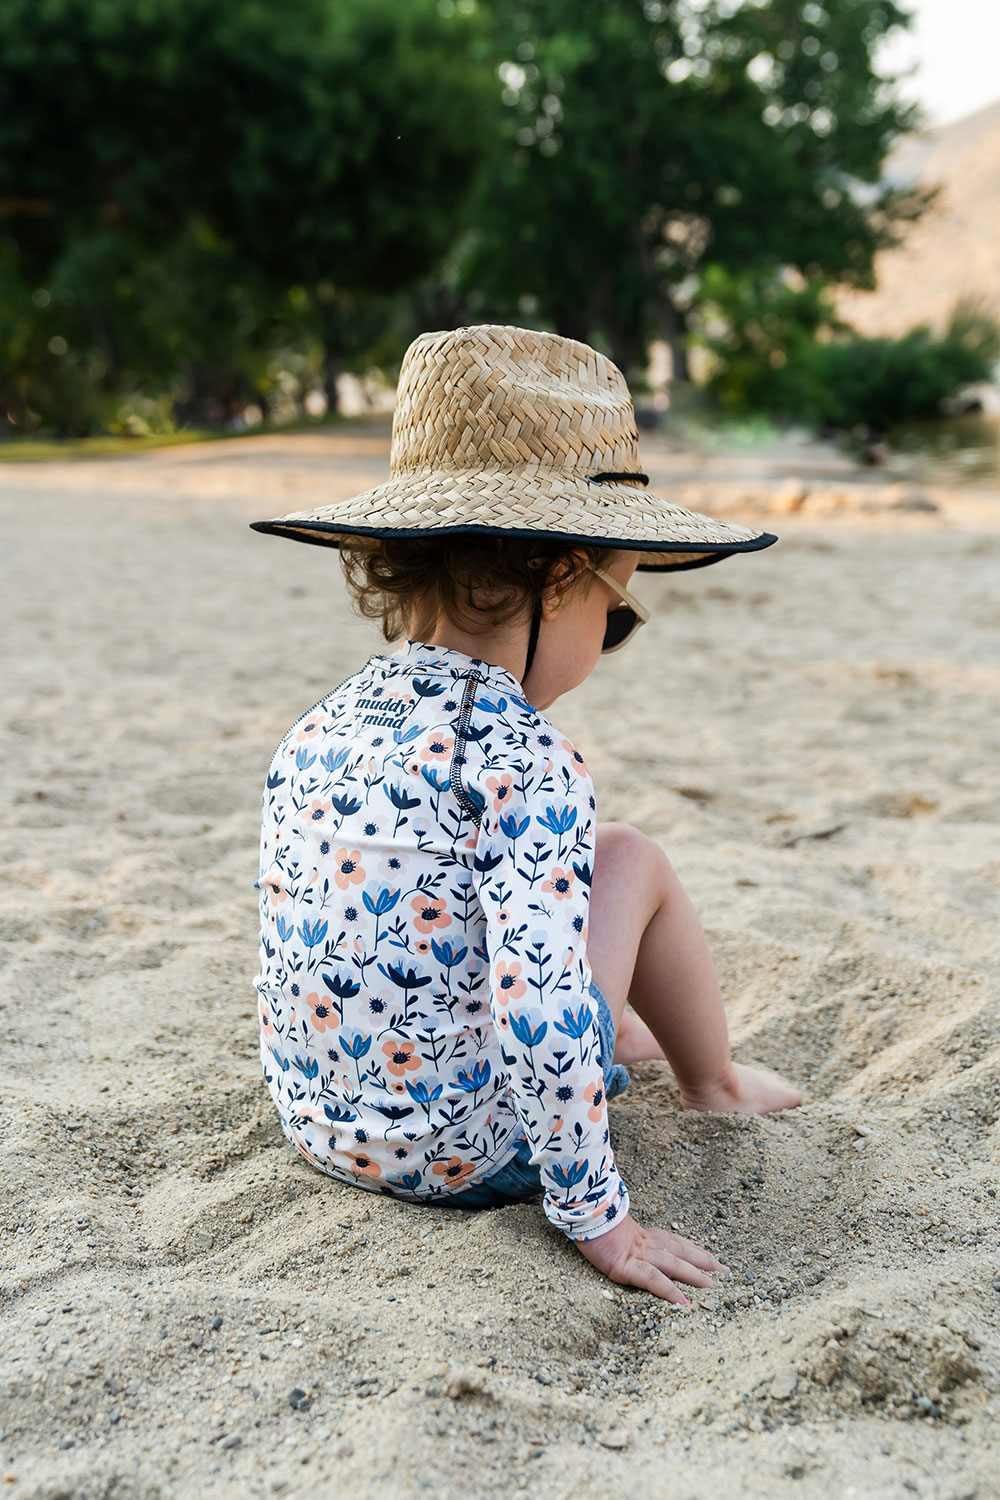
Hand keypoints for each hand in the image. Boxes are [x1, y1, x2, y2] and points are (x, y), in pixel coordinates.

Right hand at [573, 1211, 730, 1302]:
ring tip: (714, 1288)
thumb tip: (616, 1231)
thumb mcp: (607, 1223)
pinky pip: (653, 1280)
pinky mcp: (625, 1266)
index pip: (673, 1241)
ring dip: (696, 1276)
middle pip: (681, 1250)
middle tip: (725, 1271)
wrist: (577, 1210)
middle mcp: (644, 1242)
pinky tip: (683, 1303)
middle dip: (704, 1261)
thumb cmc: (588, 1215)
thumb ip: (617, 1228)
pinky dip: (670, 1291)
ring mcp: (637, 1254)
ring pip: (674, 1264)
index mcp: (641, 1233)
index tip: (709, 1255)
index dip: (692, 1248)